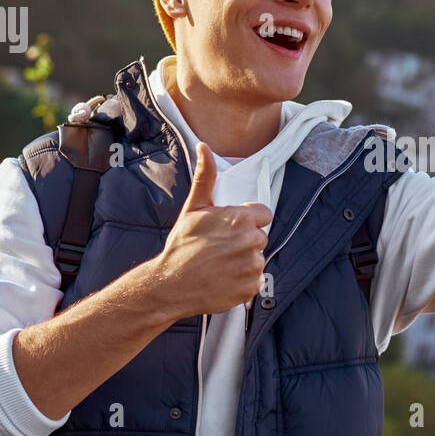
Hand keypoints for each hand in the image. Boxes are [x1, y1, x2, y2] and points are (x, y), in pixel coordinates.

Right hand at [152, 142, 273, 319]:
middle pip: (260, 237)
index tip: (232, 227)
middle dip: (244, 240)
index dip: (248, 220)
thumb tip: (205, 148)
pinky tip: (224, 279)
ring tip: (220, 264)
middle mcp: (251, 242)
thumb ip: (205, 177)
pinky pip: (255, 281)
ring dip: (244, 261)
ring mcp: (252, 266)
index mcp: (241, 219)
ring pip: (257, 259)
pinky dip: (243, 282)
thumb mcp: (194, 208)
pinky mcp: (252, 287)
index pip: (264, 214)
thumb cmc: (181, 246)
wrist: (170, 284)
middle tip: (220, 247)